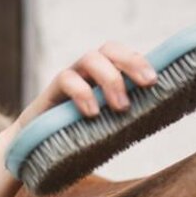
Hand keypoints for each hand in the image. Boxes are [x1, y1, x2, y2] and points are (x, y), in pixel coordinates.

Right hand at [12, 41, 158, 132]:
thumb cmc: (78, 135)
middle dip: (131, 62)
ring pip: (90, 58)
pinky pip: (66, 79)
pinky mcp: (52, 91)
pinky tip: (92, 113)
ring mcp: (69, 78)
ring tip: (121, 108)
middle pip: (109, 49)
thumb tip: (159, 116)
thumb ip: (126, 116)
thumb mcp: (107, 125)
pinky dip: (83, 93)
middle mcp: (87, 71)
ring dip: (111, 79)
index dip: (140, 62)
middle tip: (147, 84)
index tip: (155, 82)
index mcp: (104, 76)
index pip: (124, 55)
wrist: (36, 147)